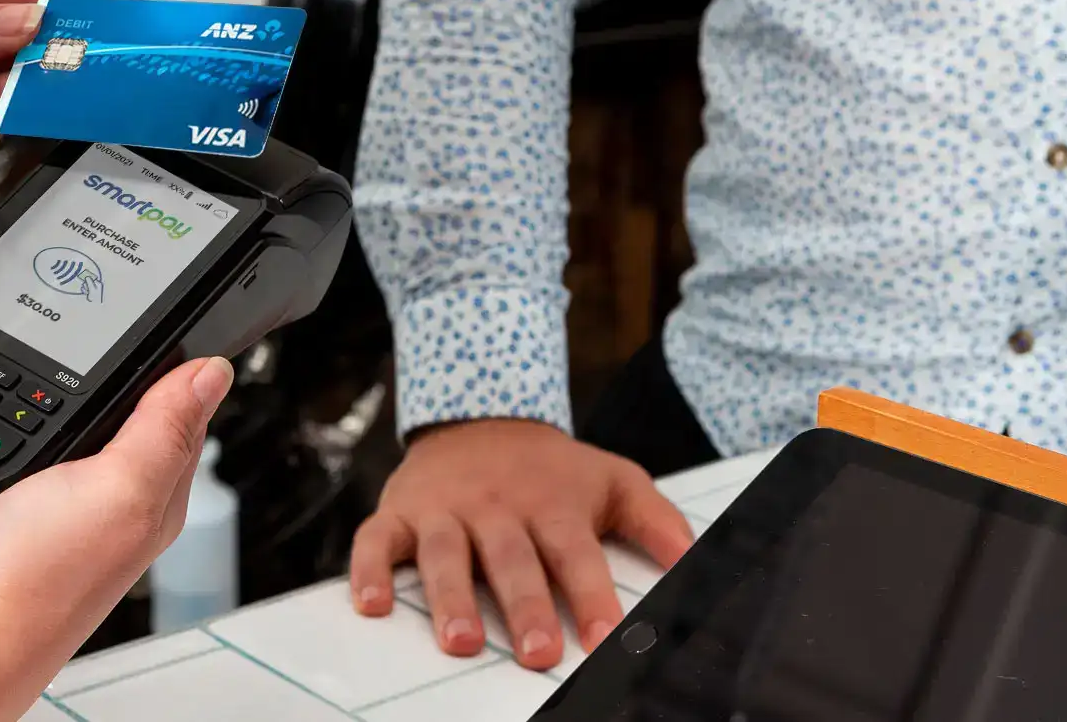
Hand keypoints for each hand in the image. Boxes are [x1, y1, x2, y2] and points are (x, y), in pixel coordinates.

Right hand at [0, 357, 234, 721]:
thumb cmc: (35, 587)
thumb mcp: (118, 489)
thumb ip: (163, 430)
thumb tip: (212, 375)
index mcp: (143, 503)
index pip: (173, 423)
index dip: (169, 375)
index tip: (155, 333)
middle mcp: (90, 514)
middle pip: (95, 427)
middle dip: (73, 386)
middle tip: (62, 342)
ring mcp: (27, 523)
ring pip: (20, 445)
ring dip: (1, 413)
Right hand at [348, 419, 692, 669]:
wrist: (477, 414)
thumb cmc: (550, 467)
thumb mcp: (612, 479)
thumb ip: (656, 521)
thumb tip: (698, 562)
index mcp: (550, 503)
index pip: (574, 553)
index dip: (590, 595)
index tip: (605, 637)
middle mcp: (495, 507)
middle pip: (510, 560)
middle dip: (524, 607)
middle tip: (537, 652)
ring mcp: (443, 509)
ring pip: (445, 554)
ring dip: (450, 598)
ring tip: (460, 641)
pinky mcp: (399, 510)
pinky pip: (376, 540)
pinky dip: (369, 570)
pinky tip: (371, 604)